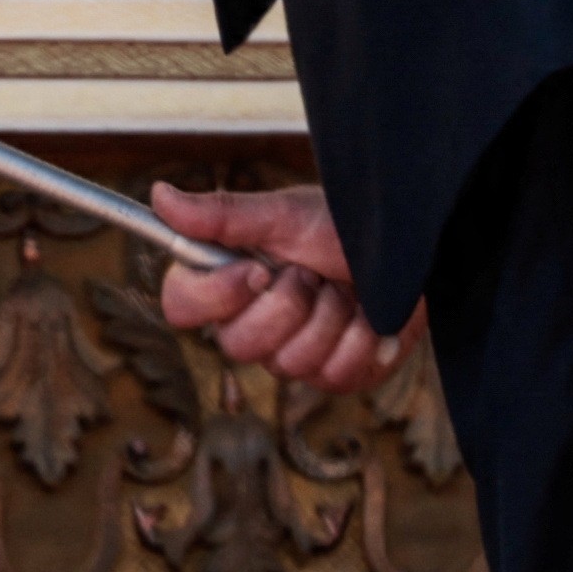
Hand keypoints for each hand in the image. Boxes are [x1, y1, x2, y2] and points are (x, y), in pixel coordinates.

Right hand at [148, 181, 389, 394]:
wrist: (412, 250)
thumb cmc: (345, 225)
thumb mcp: (284, 215)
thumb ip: (223, 214)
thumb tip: (159, 195)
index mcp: (228, 282)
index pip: (180, 308)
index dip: (217, 296)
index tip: (258, 269)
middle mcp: (252, 324)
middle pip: (239, 344)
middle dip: (290, 304)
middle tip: (314, 273)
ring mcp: (293, 355)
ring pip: (290, 363)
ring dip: (331, 317)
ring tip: (346, 289)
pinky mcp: (335, 376)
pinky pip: (334, 375)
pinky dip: (362, 339)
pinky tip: (371, 316)